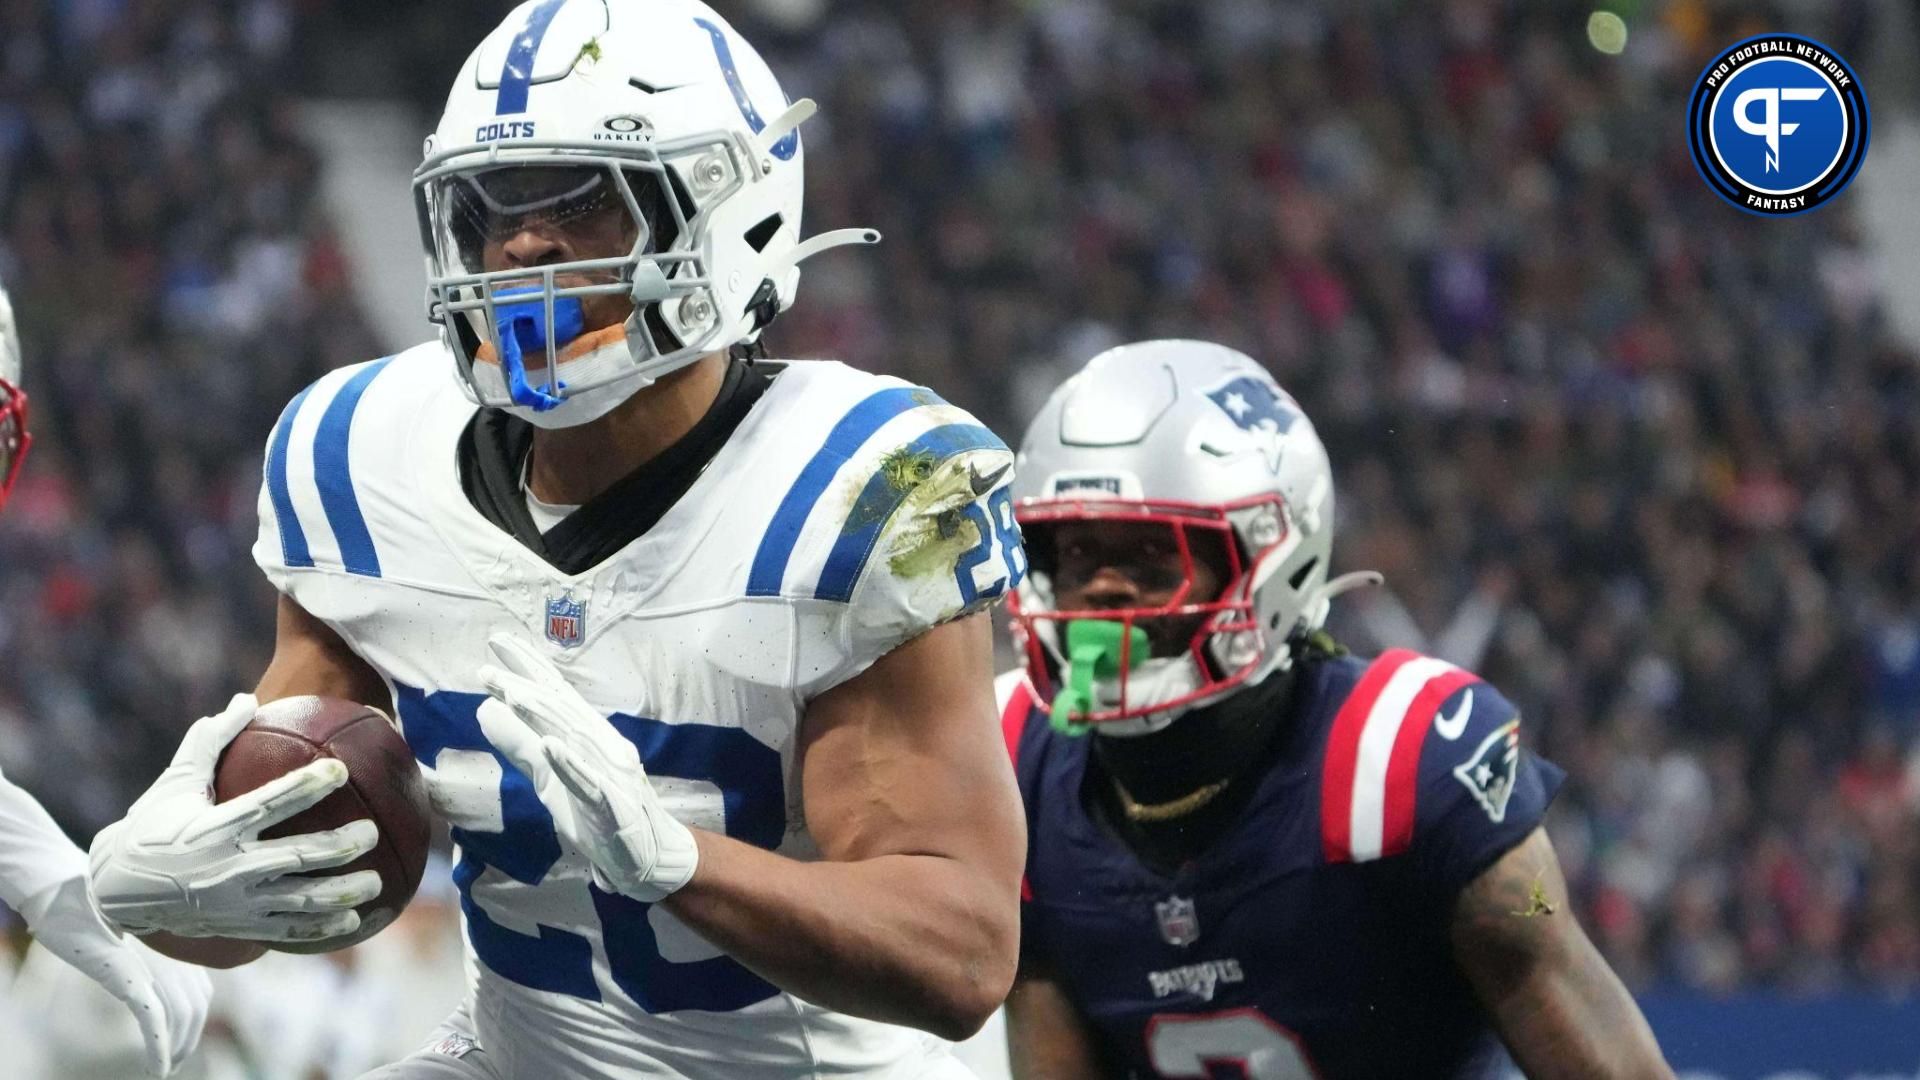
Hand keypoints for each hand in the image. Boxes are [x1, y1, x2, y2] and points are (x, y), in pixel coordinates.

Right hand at [19, 876, 212, 1075]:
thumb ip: (149, 954)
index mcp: (177, 946)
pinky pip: (153, 1018)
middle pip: (195, 1008)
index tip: (184, 1042)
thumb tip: (152, 978)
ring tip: (165, 1068)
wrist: (66, 893)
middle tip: (173, 1064)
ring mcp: (151, 966)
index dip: (195, 1022)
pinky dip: (159, 1046)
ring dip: (174, 1049)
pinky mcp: (128, 977)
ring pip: (178, 1017)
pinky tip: (158, 1067)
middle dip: (188, 1040)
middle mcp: (172, 956)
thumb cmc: (94, 909)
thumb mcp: (129, 935)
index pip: (201, 992)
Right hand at [89, 694, 382, 942]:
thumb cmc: (153, 825)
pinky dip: (323, 928)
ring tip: (376, 884)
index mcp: (216, 829)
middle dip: (341, 846)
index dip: (307, 788)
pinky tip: (353, 920)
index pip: (270, 804)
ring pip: (301, 901)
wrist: (116, 890)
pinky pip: (288, 931)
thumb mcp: (176, 781)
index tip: (341, 770)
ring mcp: (236, 904)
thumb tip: (247, 699)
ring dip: (343, 894)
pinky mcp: (239, 928)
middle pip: (298, 857)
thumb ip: (212, 740)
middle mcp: (228, 869)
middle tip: (372, 833)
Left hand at [477, 634, 698, 902]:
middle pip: (561, 711)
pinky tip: (551, 746)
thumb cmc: (597, 813)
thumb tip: (484, 709)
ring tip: (513, 695)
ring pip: (574, 739)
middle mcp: (601, 746)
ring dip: (544, 717)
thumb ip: (519, 746)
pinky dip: (571, 763)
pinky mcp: (614, 806)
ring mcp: (609, 774)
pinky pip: (591, 782)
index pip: (554, 694)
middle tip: (488, 670)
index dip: (527, 667)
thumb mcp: (548, 778)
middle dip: (525, 687)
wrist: (645, 858)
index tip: (496, 641)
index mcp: (586, 736)